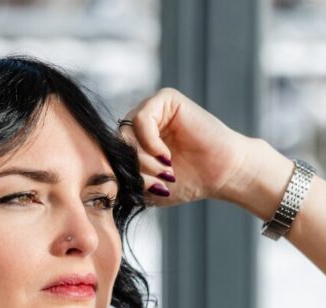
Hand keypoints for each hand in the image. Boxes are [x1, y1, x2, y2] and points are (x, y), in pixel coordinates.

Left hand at [117, 86, 258, 207]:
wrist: (223, 174)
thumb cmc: (191, 182)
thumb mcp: (150, 188)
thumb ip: (127, 181)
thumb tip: (102, 176)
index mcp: (136, 141)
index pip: (113, 153)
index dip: (124, 174)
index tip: (148, 190)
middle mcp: (142, 122)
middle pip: (117, 143)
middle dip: (134, 168)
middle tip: (157, 182)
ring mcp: (153, 109)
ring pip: (126, 132)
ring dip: (142, 158)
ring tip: (164, 171)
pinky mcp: (166, 99)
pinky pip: (141, 119)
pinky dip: (149, 142)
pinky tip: (165, 156)